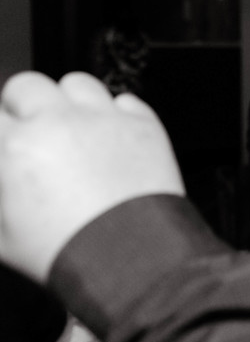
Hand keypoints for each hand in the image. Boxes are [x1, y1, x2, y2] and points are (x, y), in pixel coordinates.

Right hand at [0, 72, 184, 282]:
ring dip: (71, 102)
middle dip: (25, 105)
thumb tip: (8, 180)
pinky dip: (117, 115)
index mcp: (16, 146)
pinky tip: (113, 139)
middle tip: (33, 131)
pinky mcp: (144, 126)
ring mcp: (105, 119)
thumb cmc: (66, 250)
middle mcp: (59, 122)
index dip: (3, 128)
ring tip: (74, 129)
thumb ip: (1, 197)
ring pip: (78, 83)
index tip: (9, 140)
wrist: (130, 258)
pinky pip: (126, 100)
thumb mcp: (3, 236)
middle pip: (29, 85)